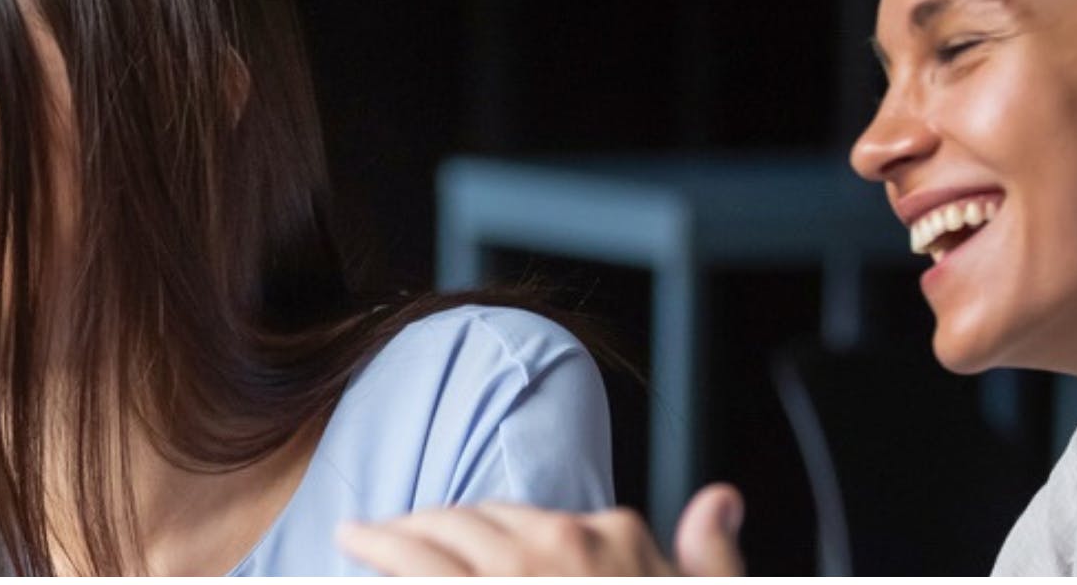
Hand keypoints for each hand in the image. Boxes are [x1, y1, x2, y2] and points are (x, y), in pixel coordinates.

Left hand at [337, 483, 745, 576]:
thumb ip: (711, 557)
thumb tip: (719, 500)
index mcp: (610, 543)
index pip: (534, 519)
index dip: (492, 528)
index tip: (465, 534)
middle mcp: (552, 552)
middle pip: (471, 521)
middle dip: (428, 524)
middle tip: (391, 530)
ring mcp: (504, 581)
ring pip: (430, 541)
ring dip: (389, 536)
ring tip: (358, 536)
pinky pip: (410, 573)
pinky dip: (379, 563)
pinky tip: (358, 559)